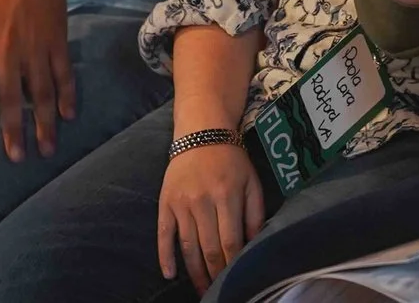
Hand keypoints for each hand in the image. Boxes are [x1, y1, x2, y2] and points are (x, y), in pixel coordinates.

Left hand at [0, 0, 76, 159]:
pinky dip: (67, 95)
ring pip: (40, 91)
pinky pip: (63, 73)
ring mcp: (35, 47)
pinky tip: (68, 116)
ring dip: (44, 121)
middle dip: (12, 128)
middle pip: (9, 96)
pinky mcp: (57, 42)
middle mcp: (7, 49)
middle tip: (16, 156)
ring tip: (46, 147)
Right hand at [156, 140, 264, 290]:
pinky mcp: (166, 202)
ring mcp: (182, 203)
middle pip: (209, 248)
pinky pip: (164, 233)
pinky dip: (165, 255)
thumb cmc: (231, 158)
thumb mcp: (252, 181)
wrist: (201, 131)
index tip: (237, 280)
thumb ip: (255, 213)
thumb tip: (254, 244)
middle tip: (219, 292)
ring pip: (188, 245)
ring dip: (195, 272)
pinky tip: (170, 273)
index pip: (230, 240)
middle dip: (215, 274)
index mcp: (227, 196)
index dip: (233, 264)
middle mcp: (202, 201)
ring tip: (201, 290)